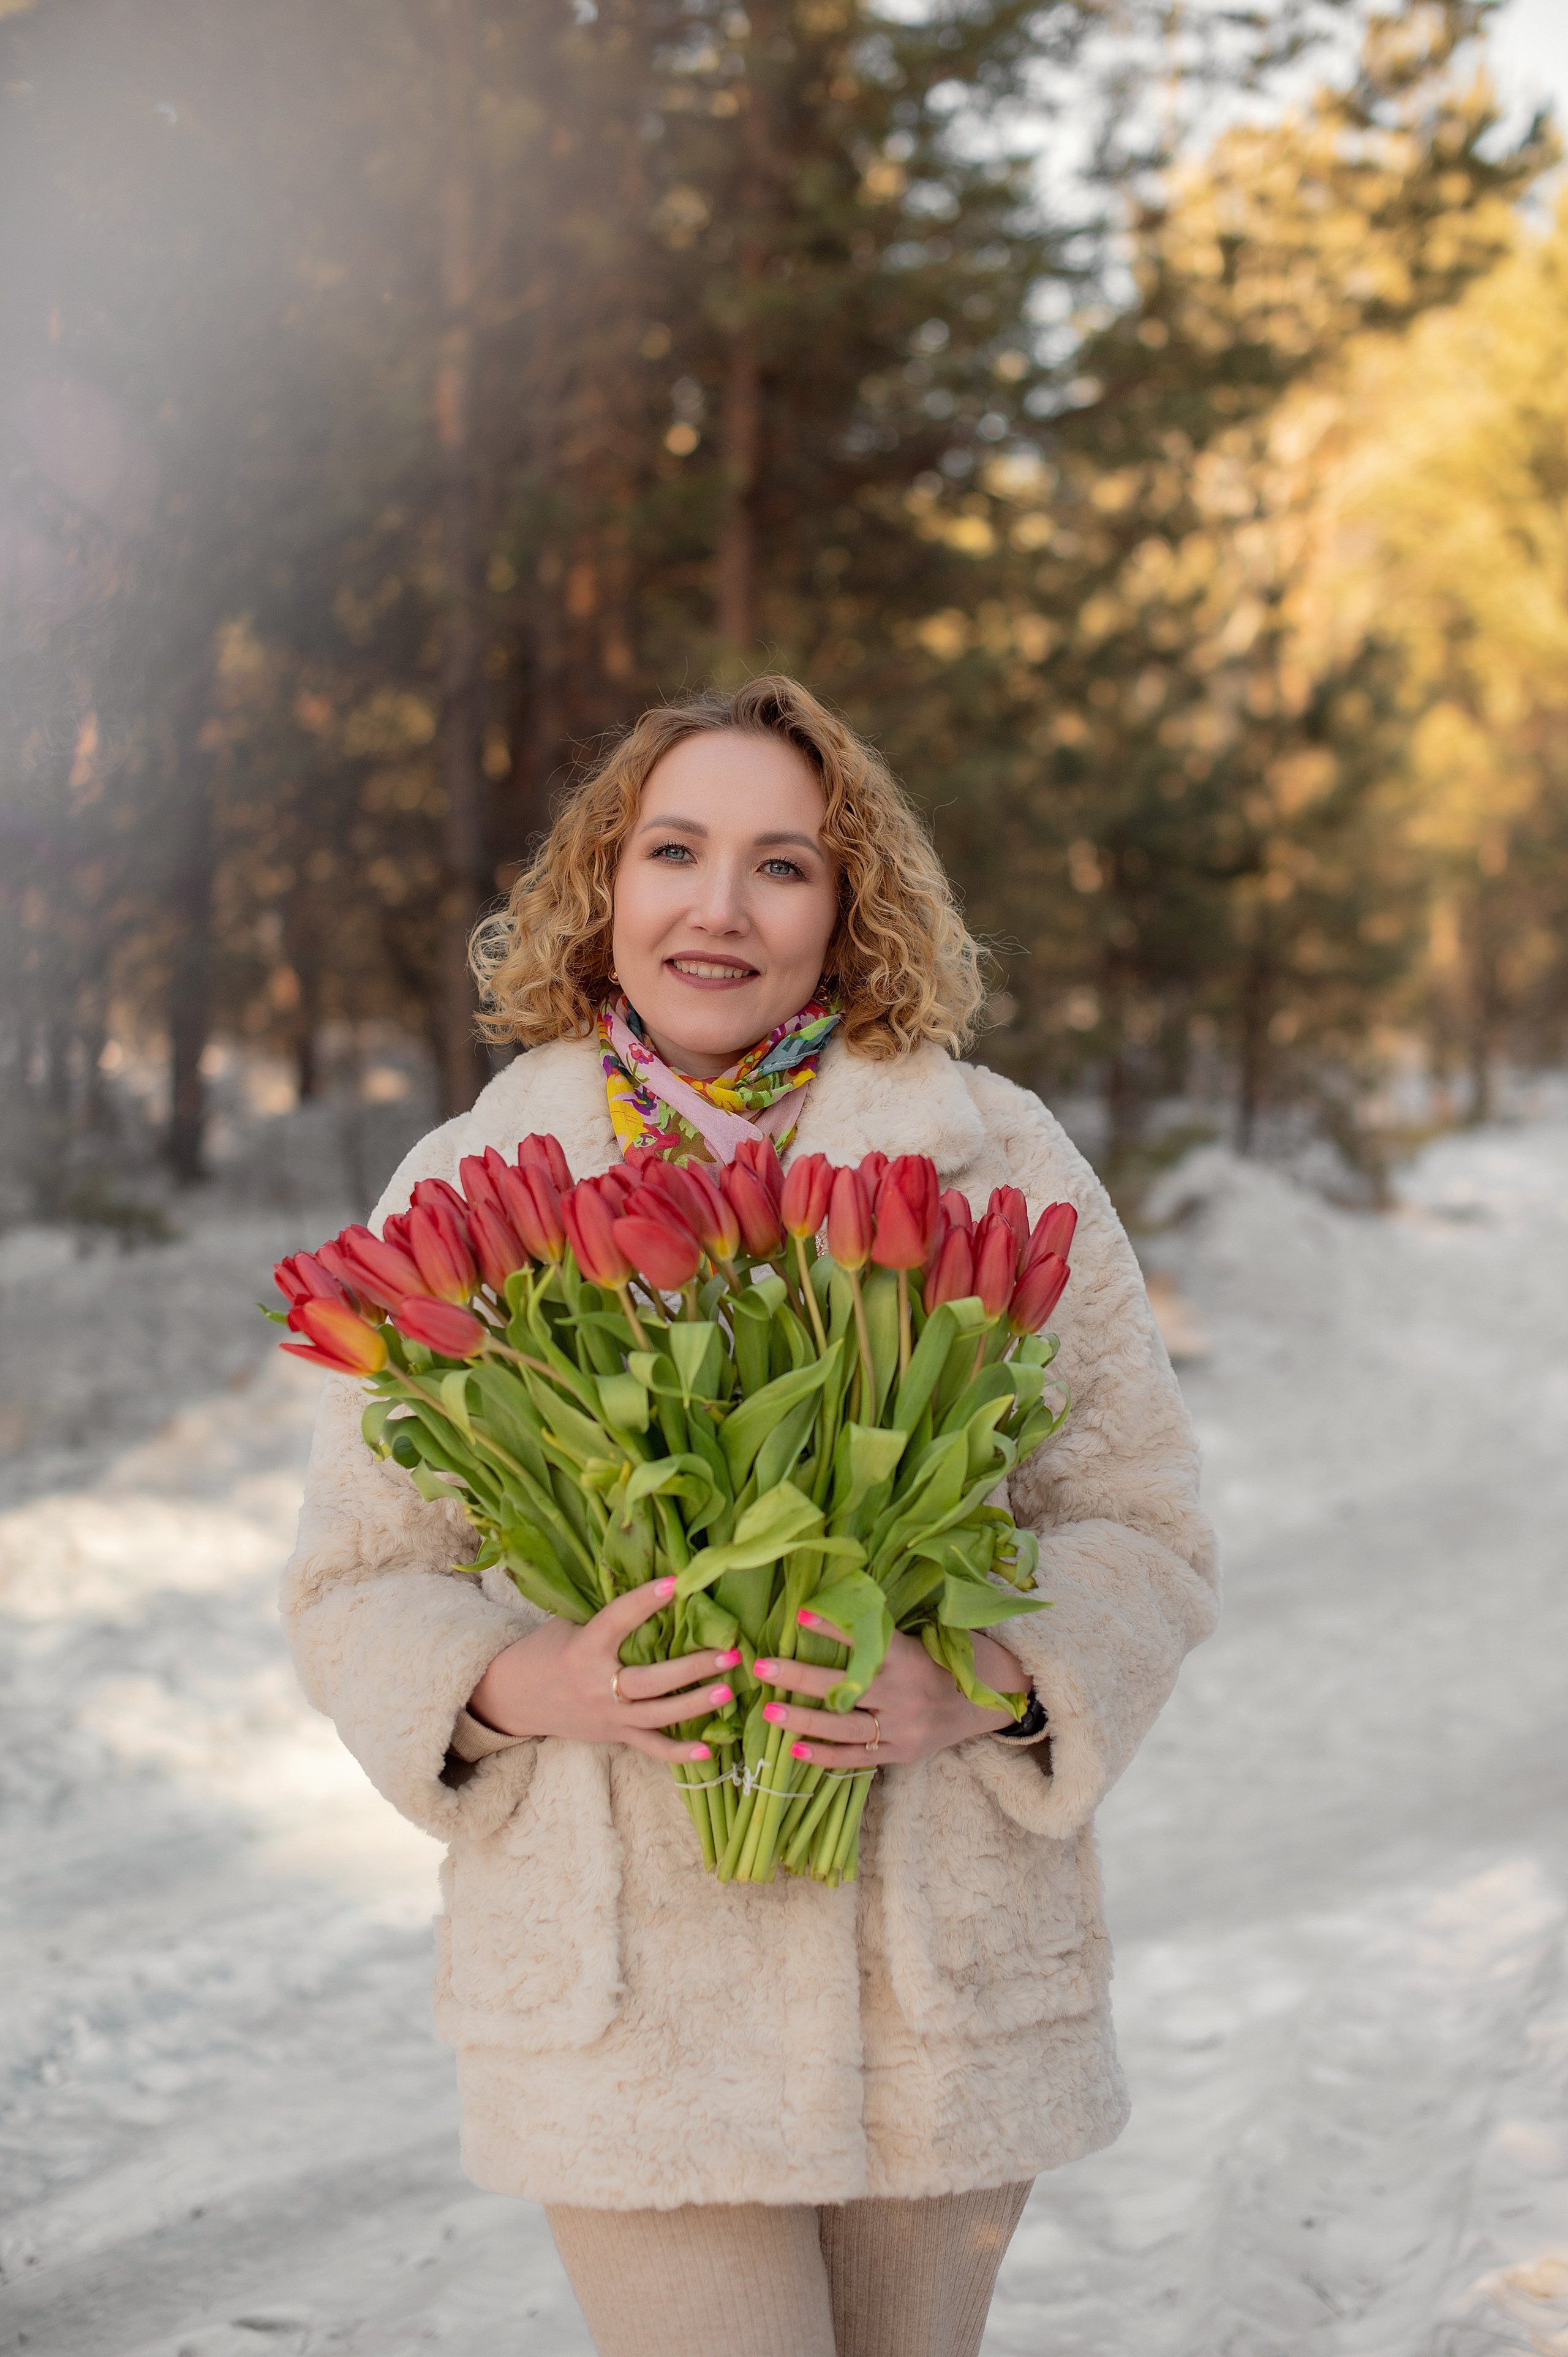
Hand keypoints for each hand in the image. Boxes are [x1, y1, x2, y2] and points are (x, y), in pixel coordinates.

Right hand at [467, 1577, 736, 1764]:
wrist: (512, 1698)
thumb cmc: (545, 1651)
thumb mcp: (568, 1625)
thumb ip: (606, 1615)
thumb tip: (654, 1590)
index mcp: (583, 1649)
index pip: (618, 1619)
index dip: (645, 1601)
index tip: (677, 1583)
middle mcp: (596, 1685)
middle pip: (649, 1681)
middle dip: (691, 1668)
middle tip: (728, 1653)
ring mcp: (607, 1715)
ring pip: (657, 1716)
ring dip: (695, 1704)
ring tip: (729, 1689)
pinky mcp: (613, 1735)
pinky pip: (650, 1748)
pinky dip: (679, 1752)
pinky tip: (708, 1750)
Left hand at [751, 1614, 1027, 1769]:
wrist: (987, 1701)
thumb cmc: (947, 1659)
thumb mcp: (922, 1638)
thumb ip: (882, 1634)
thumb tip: (836, 1605)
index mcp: (908, 1658)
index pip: (865, 1642)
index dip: (833, 1629)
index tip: (800, 1615)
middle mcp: (903, 1694)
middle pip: (844, 1687)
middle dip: (800, 1677)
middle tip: (762, 1667)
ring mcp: (901, 1727)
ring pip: (845, 1726)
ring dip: (804, 1719)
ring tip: (769, 1711)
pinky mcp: (900, 1753)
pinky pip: (858, 1758)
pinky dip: (826, 1756)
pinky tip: (795, 1751)